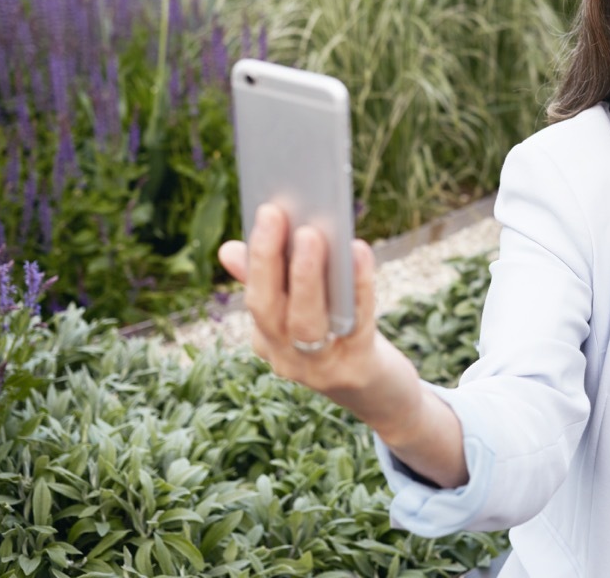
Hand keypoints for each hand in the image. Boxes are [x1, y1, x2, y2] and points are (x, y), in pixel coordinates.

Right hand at [218, 204, 467, 486]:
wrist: (381, 397)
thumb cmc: (341, 341)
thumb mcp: (304, 315)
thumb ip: (273, 282)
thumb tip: (229, 248)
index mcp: (268, 340)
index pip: (256, 297)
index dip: (257, 257)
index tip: (265, 213)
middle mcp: (285, 358)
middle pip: (270, 310)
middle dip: (270, 260)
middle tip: (277, 214)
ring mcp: (319, 370)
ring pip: (306, 322)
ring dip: (307, 276)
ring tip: (313, 234)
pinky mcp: (357, 370)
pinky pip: (355, 323)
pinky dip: (358, 286)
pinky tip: (359, 252)